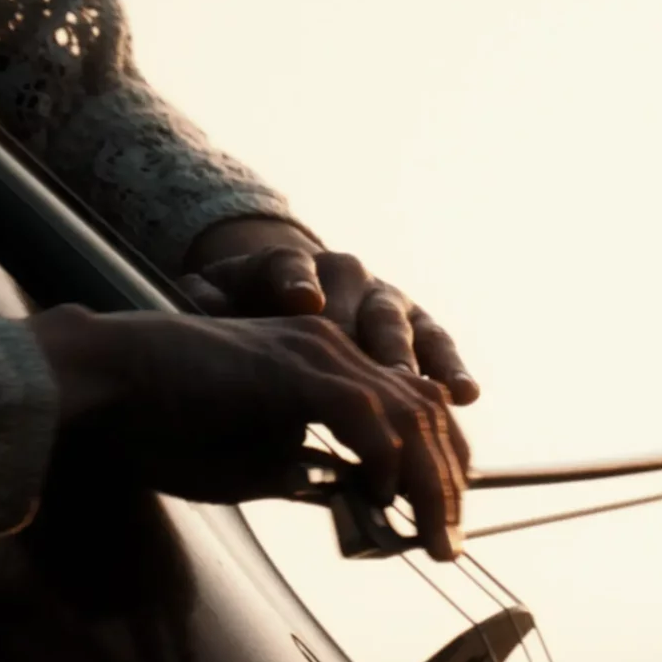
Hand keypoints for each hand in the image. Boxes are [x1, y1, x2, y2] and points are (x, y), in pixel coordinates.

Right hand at [28, 305, 468, 558]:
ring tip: (433, 534)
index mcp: (324, 363)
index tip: (443, 519)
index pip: (411, 408)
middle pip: (424, 411)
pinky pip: (368, 416)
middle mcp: (331, 348)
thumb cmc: (162, 424)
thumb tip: (353, 502)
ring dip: (430, 482)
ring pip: (408, 414)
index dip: (439, 465)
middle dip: (448, 481)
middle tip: (450, 540)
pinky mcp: (296, 369)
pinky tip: (385, 498)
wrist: (106, 386)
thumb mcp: (250, 463)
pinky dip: (386, 461)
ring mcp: (317, 352)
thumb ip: (304, 475)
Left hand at [179, 218, 478, 405]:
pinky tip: (464, 396)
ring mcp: (385, 300)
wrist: (280, 300)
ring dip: (413, 362)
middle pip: (357, 304)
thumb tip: (197, 299)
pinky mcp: (418, 327)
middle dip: (368, 338)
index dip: (299, 283)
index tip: (304, 301)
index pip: (292, 268)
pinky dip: (451, 369)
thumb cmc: (241, 317)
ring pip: (403, 327)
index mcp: (288, 265)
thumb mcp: (214, 303)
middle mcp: (345, 276)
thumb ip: (208, 305)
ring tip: (428, 394)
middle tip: (375, 371)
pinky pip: (438, 346)